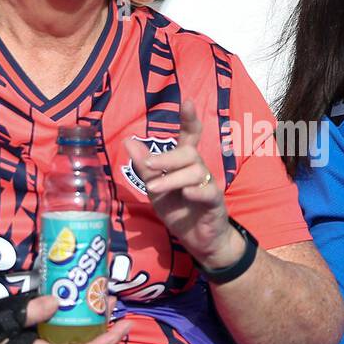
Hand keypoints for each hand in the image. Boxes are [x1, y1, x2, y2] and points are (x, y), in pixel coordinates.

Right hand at [19, 293, 133, 343]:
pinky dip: (82, 328)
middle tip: (121, 316)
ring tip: (108, 305)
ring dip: (98, 331)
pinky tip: (86, 308)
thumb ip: (29, 312)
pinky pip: (69, 341)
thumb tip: (58, 301)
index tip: (121, 328)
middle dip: (108, 339)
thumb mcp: (3, 320)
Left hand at [123, 100, 241, 270]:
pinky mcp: (215, 202)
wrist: (198, 241)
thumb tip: (128, 141)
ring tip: (154, 188)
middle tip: (148, 166)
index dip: (189, 119)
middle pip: (189, 151)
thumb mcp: (156, 190)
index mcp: (184, 164)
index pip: (190, 136)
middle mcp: (198, 169)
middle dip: (167, 157)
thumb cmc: (179, 212)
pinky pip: (207, 191)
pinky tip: (186, 194)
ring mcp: (208, 185)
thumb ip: (145, 167)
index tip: (187, 102)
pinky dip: (195, 191)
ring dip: (171, 178)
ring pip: (194, 170)